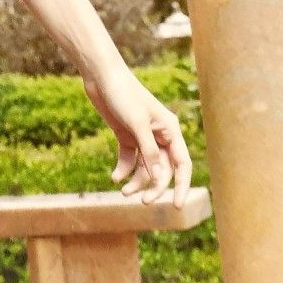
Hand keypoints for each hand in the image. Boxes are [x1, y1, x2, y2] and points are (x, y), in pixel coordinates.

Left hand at [82, 64, 192, 206]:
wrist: (100, 77)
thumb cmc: (122, 95)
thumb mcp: (136, 124)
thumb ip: (148, 152)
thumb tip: (158, 178)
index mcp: (170, 130)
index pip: (182, 164)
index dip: (181, 185)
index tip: (176, 205)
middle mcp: (159, 135)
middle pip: (163, 169)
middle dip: (154, 187)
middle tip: (143, 201)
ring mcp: (142, 136)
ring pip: (145, 167)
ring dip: (136, 181)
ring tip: (123, 191)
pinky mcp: (126, 135)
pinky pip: (129, 159)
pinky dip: (123, 170)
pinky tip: (115, 177)